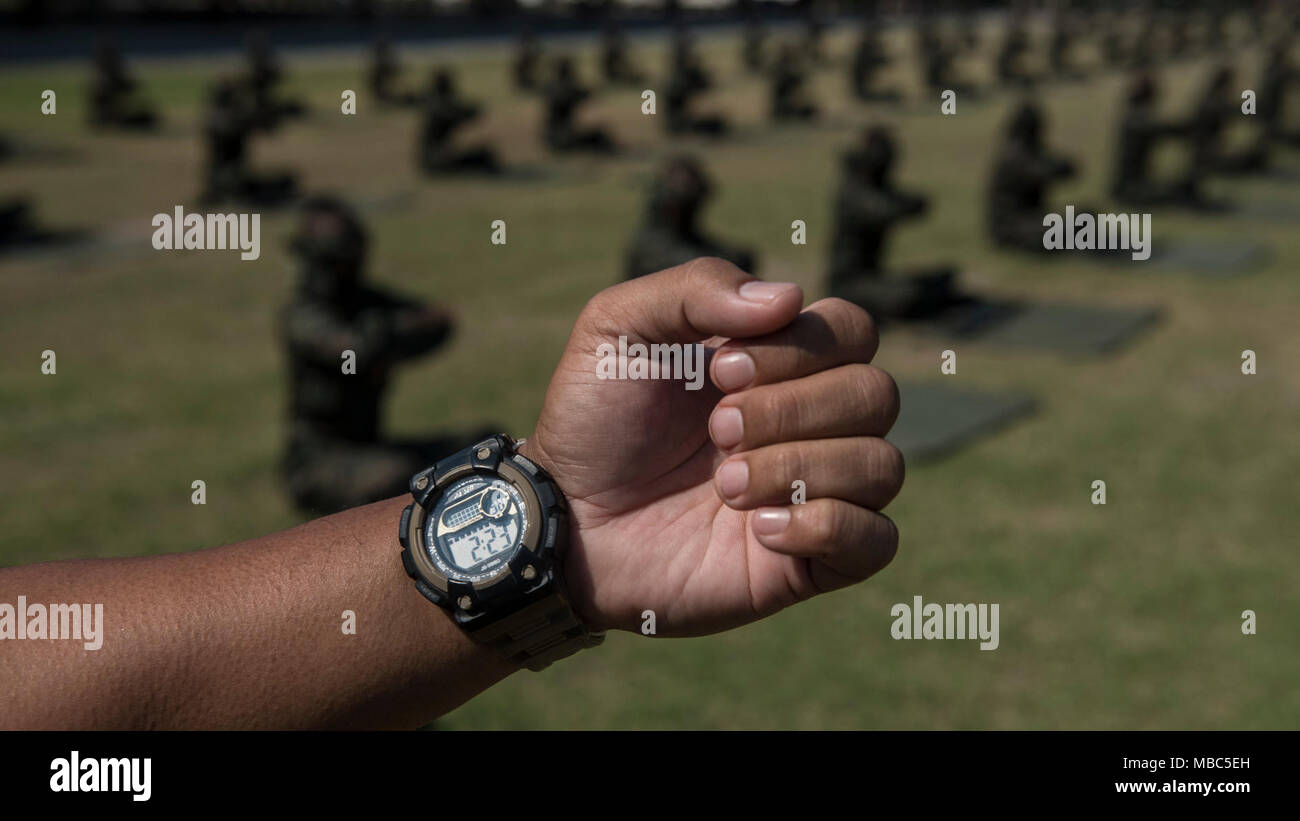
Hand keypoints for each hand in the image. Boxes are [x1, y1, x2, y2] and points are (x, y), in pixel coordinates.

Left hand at [520, 258, 902, 636]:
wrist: (563, 519)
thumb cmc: (593, 420)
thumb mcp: (619, 328)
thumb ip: (697, 288)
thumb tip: (791, 298)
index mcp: (779, 363)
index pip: (852, 331)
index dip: (801, 346)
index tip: (721, 370)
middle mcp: (809, 425)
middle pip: (877, 395)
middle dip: (793, 408)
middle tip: (717, 430)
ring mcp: (813, 494)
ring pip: (883, 466)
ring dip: (800, 468)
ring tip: (725, 484)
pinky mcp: (806, 562)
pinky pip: (878, 542)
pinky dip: (827, 527)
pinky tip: (758, 529)